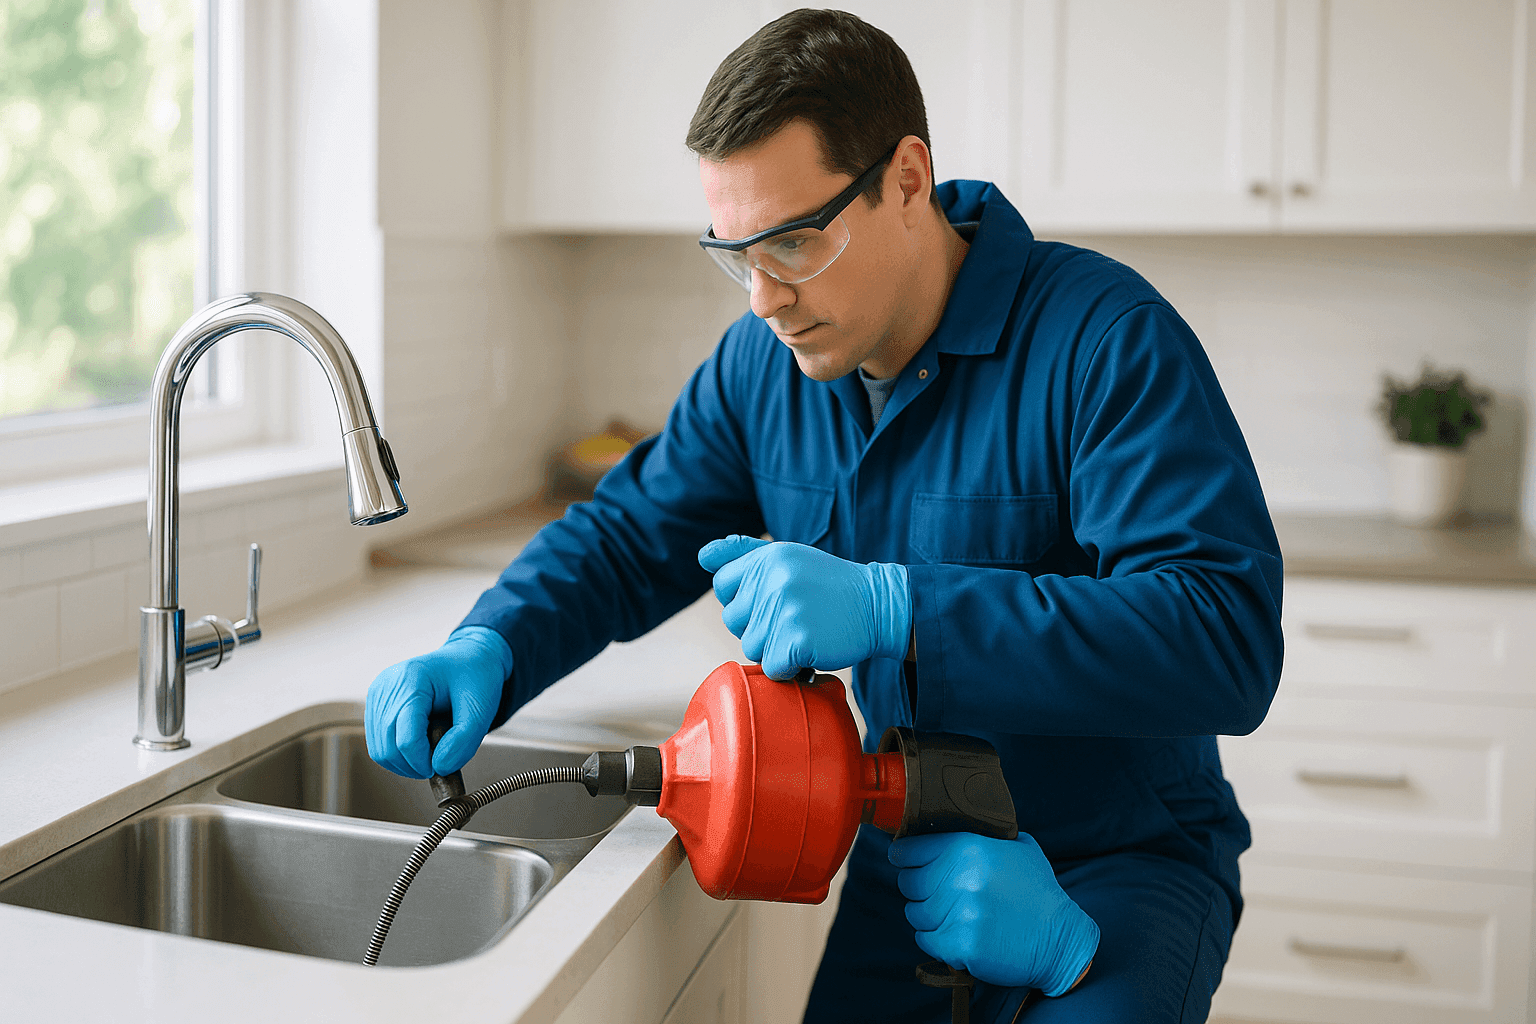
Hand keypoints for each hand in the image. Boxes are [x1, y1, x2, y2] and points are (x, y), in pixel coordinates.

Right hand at [365, 626, 514, 778]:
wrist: (468, 659)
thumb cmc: (475, 678)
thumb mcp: (481, 708)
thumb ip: (464, 741)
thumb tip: (439, 767)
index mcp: (412, 679)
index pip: (407, 739)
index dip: (424, 763)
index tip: (444, 767)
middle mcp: (387, 685)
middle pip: (388, 749)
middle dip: (415, 765)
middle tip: (440, 762)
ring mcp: (377, 694)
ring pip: (379, 751)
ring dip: (406, 763)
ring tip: (432, 752)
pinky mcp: (375, 704)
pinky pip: (378, 744)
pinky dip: (398, 754)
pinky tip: (420, 745)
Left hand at [697, 535, 910, 679]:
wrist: (877, 606)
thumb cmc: (827, 585)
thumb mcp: (788, 557)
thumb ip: (743, 552)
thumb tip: (702, 556)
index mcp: (766, 558)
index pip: (723, 585)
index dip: (744, 599)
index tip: (771, 600)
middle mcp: (772, 580)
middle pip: (733, 621)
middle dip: (758, 626)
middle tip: (792, 617)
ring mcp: (784, 610)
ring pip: (751, 647)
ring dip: (775, 649)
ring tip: (804, 631)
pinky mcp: (796, 641)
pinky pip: (773, 667)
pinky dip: (791, 667)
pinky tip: (811, 649)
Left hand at [889, 832, 1098, 996]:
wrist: (1060, 940)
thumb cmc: (1038, 894)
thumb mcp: (1018, 849)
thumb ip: (982, 838)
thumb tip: (942, 831)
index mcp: (969, 848)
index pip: (910, 849)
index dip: (903, 856)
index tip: (901, 860)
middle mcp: (961, 877)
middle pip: (908, 884)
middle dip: (917, 889)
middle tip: (934, 894)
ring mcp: (959, 913)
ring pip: (915, 914)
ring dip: (927, 916)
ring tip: (950, 916)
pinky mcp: (960, 944)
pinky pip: (925, 940)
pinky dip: (934, 940)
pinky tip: (954, 934)